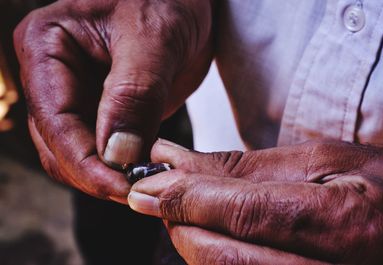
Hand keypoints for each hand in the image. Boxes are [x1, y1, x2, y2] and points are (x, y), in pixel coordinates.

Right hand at [13, 0, 213, 202]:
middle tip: (140, 189)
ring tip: (146, 181)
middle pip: (59, 144)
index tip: (123, 185)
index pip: (55, 120)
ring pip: (77, 153)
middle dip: (97, 174)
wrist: (186, 3)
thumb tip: (118, 154)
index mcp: (47, 46)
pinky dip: (121, 166)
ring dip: (108, 175)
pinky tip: (145, 170)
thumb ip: (133, 94)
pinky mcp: (102, 111)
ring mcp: (76, 95)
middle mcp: (53, 76)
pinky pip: (103, 149)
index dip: (86, 162)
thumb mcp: (153, 39)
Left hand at [128, 139, 382, 263]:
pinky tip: (216, 236)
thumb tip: (178, 162)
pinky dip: (219, 259)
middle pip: (228, 258)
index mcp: (348, 223)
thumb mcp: (323, 160)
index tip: (147, 187)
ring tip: (191, 213)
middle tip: (163, 197)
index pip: (245, 213)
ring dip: (196, 245)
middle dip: (182, 226)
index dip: (187, 199)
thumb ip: (247, 167)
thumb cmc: (382, 187)